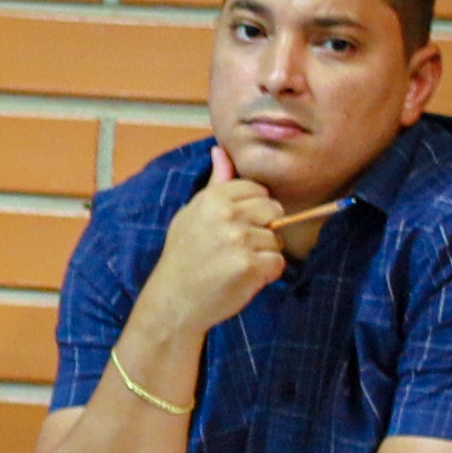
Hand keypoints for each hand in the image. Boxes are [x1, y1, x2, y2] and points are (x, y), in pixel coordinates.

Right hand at [134, 145, 285, 338]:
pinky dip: (266, 274)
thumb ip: (214, 184)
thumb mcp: (191, 215)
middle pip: (273, 210)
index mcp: (212, 199)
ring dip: (263, 255)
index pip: (257, 190)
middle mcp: (226, 216)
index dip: (252, 210)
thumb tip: (220, 150)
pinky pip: (277, 263)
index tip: (236, 227)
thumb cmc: (183, 258)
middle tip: (238, 248)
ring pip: (276, 239)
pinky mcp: (250, 266)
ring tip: (237, 266)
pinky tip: (243, 279)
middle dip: (263, 229)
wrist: (173, 301)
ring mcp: (239, 241)